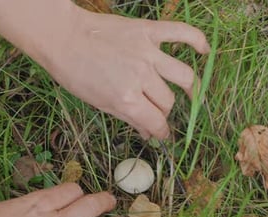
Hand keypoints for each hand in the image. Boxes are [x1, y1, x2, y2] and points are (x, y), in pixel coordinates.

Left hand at [44, 10, 209, 138]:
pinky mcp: (148, 31)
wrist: (62, 37)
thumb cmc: (74, 73)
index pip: (156, 123)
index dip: (161, 133)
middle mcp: (142, 77)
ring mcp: (148, 52)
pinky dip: (198, 41)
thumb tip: (147, 132)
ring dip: (188, 89)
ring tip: (190, 93)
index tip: (162, 135)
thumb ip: (127, 117)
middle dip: (163, 112)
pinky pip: (182, 33)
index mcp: (126, 99)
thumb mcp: (97, 103)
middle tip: (156, 112)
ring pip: (182, 76)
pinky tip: (204, 52)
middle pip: (168, 102)